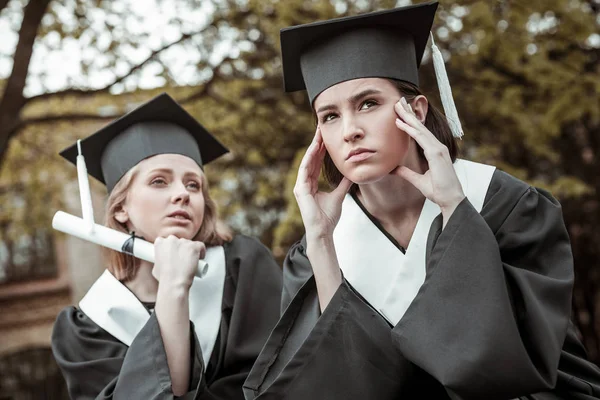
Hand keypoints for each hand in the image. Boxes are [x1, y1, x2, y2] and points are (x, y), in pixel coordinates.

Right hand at [152, 235, 206, 288]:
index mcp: (160, 243)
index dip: (171, 247)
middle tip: (182, 259)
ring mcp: (183, 243)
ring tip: (190, 261)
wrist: (174, 283)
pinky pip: (200, 246)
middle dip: (180, 248)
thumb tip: (164, 260)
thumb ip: (159, 259)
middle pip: (178, 241)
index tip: (173, 253)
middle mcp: (172, 240)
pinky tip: (199, 258)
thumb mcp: (156, 266)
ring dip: (190, 251)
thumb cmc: (165, 278)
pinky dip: (201, 251)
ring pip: (189, 243)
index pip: (166, 240)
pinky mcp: (194, 247)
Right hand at [293, 126, 352, 239]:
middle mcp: (304, 183)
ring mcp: (300, 186)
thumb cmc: (329, 217)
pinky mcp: (300, 190)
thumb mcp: (339, 195)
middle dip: (316, 144)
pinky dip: (309, 158)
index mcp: (311, 184)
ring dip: (312, 147)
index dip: (321, 150)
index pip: (316, 163)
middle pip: (311, 159)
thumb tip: (351, 174)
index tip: (326, 137)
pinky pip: (305, 170)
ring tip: (318, 134)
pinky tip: (314, 148)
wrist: (323, 231)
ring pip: (307, 161)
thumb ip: (343, 184)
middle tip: (320, 129)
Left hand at [393, 97, 464, 219]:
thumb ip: (406, 173)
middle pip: (420, 127)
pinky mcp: (437, 153)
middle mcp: (437, 147)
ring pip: (420, 129)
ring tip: (398, 106)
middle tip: (399, 101)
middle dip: (409, 113)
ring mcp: (438, 149)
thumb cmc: (439, 191)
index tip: (401, 113)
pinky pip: (421, 138)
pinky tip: (401, 123)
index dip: (411, 121)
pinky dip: (410, 130)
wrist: (450, 200)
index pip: (420, 133)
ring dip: (408, 117)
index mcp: (435, 151)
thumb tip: (394, 168)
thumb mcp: (418, 180)